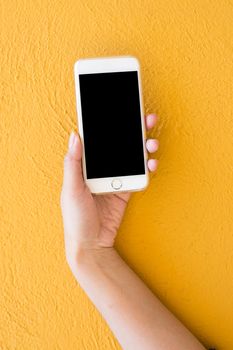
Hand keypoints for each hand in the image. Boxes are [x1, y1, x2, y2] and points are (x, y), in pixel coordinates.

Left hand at [60, 114, 158, 266]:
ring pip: (132, 156)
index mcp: (85, 165)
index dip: (109, 123)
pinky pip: (139, 173)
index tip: (121, 109)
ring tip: (151, 144)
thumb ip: (73, 163)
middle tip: (146, 119)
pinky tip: (152, 163)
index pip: (98, 139)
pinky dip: (147, 167)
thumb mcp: (70, 190)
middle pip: (120, 143)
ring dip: (144, 146)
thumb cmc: (75, 218)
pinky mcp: (126, 189)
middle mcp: (101, 168)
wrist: (91, 244)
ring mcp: (115, 178)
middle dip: (134, 130)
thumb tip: (75, 135)